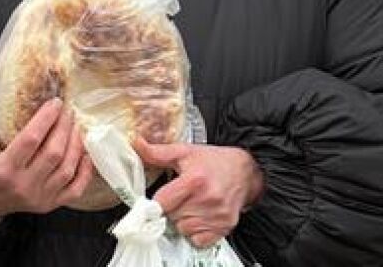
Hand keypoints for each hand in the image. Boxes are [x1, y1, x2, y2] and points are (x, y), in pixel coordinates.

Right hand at [0, 99, 96, 221]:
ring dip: (76, 145)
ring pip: (66, 169)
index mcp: (4, 169)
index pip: (32, 138)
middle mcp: (23, 184)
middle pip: (53, 153)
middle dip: (64, 128)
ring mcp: (38, 197)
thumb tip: (21, 110)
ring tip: (77, 128)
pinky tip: (85, 155)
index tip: (55, 103)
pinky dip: (84, 172)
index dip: (47, 118)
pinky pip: (74, 189)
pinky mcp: (47, 205)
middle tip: (68, 113)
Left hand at [136, 138, 264, 248]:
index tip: (160, 198)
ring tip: (193, 204)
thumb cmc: (214, 161)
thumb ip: (158, 152)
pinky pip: (198, 239)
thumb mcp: (186, 152)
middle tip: (182, 196)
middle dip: (172, 208)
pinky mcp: (224, 227)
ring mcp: (216, 215)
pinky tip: (202, 216)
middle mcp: (207, 199)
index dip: (157, 201)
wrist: (246, 171)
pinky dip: (196, 231)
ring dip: (184, 220)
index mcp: (194, 180)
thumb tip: (135, 143)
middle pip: (171, 217)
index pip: (161, 203)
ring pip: (183, 229)